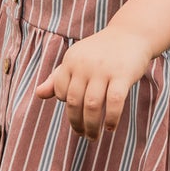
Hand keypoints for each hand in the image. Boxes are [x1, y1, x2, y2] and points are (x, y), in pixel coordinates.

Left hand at [35, 28, 152, 139]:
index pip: (61, 91)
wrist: (131, 34)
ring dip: (92, 126)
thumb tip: (38, 95)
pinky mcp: (123, 74)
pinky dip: (111, 118)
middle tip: (83, 135)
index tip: (77, 114)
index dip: (68, 106)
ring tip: (94, 137)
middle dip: (77, 123)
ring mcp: (104, 69)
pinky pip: (114, 102)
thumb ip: (57, 78)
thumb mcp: (77, 60)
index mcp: (70, 60)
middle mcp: (84, 64)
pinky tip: (110, 127)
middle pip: (74, 102)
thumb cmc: (101, 52)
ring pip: (92, 105)